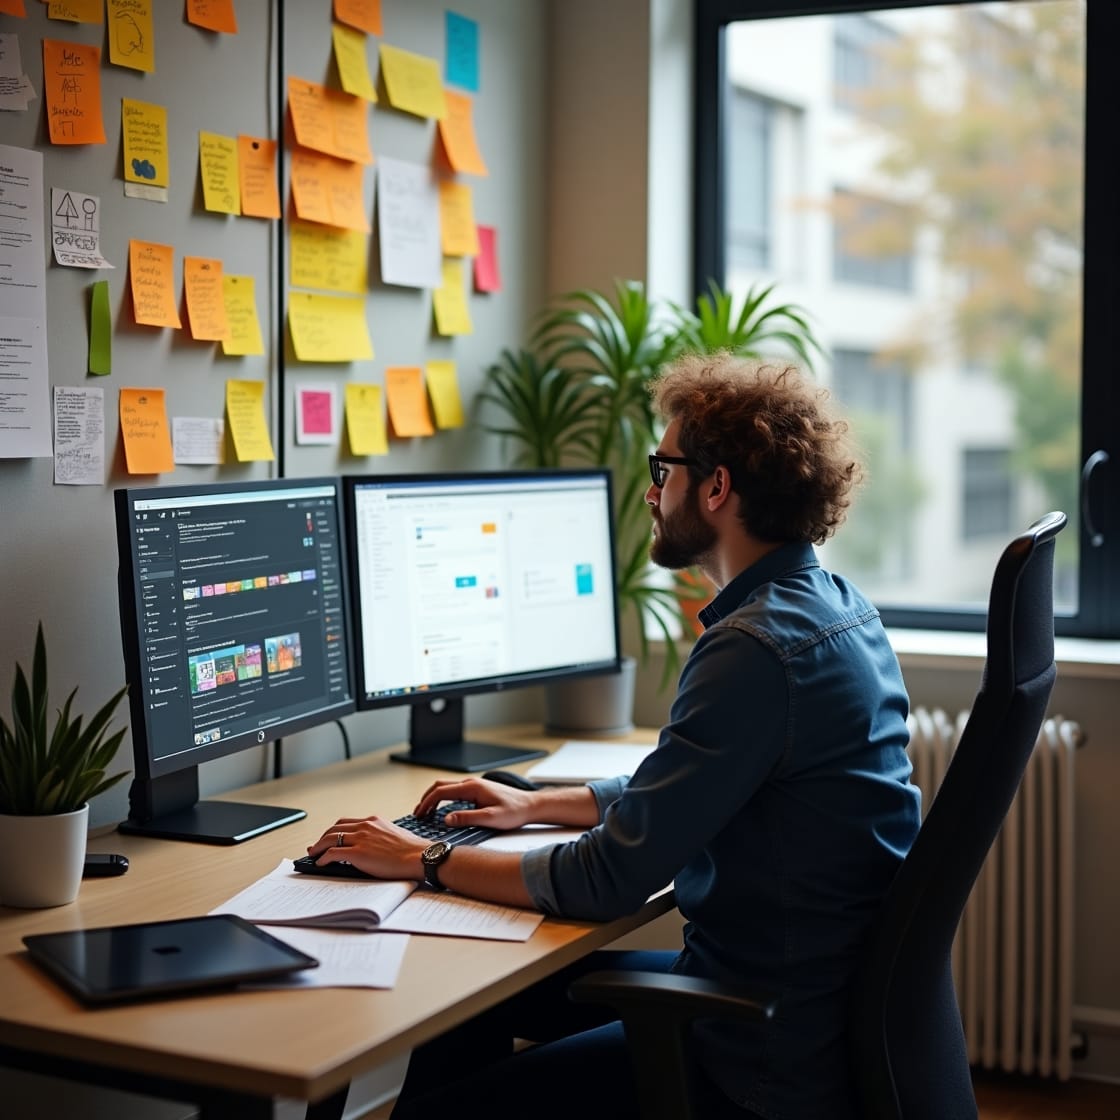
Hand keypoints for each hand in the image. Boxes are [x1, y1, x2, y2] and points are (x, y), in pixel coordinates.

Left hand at [307, 816, 426, 880]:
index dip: (334, 830)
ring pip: (330, 838)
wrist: (419, 857)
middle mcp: (365, 826)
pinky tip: (320, 863)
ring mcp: (360, 839)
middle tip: (316, 845)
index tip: (329, 836)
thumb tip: (371, 846)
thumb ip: (379, 836)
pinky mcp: (357, 853)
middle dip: (323, 837)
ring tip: (314, 854)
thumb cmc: (412, 850)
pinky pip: (332, 853)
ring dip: (318, 847)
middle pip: (335, 828)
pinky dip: (323, 858)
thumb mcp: (393, 835)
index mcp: (374, 821)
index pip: (346, 822)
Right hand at [414, 776, 535, 829]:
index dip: (427, 803)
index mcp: (472, 787)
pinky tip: (442, 810)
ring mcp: (474, 786)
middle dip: (426, 799)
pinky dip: (443, 799)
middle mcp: (471, 783)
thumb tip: (446, 819)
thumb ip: (467, 818)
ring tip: (425, 812)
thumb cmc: (514, 812)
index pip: (441, 792)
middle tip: (417, 814)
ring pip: (447, 787)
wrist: (531, 806)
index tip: (419, 815)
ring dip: (434, 798)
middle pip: (440, 786)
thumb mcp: (490, 818)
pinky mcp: (478, 791)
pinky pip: (455, 792)